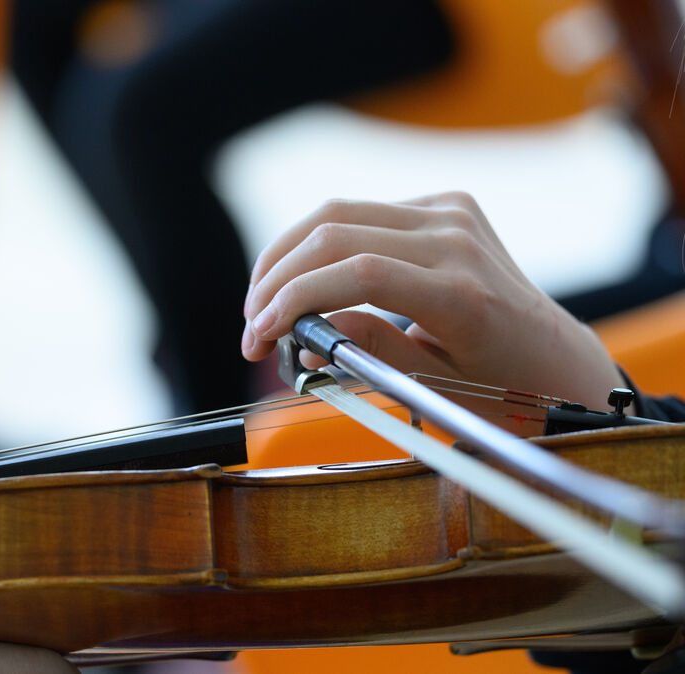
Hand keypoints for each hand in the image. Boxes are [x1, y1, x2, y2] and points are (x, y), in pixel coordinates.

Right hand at [241, 192, 624, 410]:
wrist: (555, 359)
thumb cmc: (503, 388)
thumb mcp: (436, 389)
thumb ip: (371, 354)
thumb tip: (306, 338)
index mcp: (464, 294)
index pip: (361, 273)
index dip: (296, 298)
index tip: (259, 334)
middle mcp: (458, 241)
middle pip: (337, 232)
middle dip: (276, 279)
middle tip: (251, 326)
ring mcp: (452, 214)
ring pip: (339, 212)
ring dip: (287, 255)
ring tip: (263, 302)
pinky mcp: (446, 205)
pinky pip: (362, 212)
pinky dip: (320, 243)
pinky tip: (303, 280)